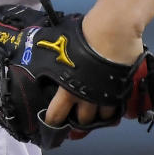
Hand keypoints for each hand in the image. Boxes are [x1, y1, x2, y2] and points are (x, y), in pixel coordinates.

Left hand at [43, 6, 142, 126]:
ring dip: (98, 115)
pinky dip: (114, 107)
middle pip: (83, 121)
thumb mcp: (56, 45)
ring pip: (103, 117)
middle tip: (76, 114)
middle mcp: (87, 98)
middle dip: (79, 120)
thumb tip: (31, 53)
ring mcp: (107, 96)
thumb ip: (47, 56)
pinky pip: (118, 106)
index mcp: (68, 90)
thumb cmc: (82, 37)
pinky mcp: (123, 90)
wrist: (114, 30)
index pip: (57, 115)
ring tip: (95, 110)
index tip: (53, 124)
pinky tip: (111, 102)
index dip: (54, 121)